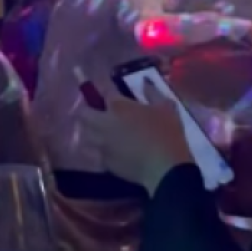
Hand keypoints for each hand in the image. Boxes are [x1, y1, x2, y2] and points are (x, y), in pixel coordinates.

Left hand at [76, 71, 193, 194]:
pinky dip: (98, 151)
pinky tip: (108, 152)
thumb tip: (144, 81)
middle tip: (98, 113)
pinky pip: (94, 154)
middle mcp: (104, 123)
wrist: (164, 169)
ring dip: (90, 131)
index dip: (106, 92)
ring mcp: (102, 144)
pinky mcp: (104, 162)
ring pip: (85, 135)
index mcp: (118, 106)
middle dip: (88, 111)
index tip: (110, 95)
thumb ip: (152, 92)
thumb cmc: (167, 134)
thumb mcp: (166, 107)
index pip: (104, 93)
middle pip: (84, 113)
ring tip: (100, 133)